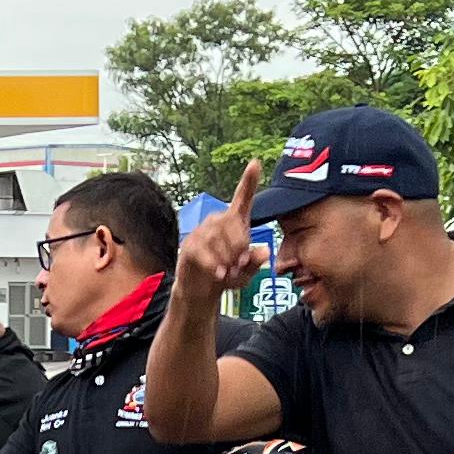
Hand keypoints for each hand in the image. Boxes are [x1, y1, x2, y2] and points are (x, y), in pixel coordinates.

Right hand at [177, 163, 260, 305]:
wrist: (201, 291)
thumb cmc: (226, 276)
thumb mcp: (246, 273)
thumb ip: (256, 263)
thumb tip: (264, 252)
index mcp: (235, 223)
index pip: (242, 198)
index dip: (249, 181)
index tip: (255, 162)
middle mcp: (218, 221)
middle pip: (231, 222)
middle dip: (239, 245)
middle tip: (240, 265)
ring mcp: (201, 232)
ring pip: (216, 236)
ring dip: (226, 257)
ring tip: (228, 272)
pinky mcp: (189, 245)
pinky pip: (202, 250)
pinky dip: (212, 264)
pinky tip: (218, 274)